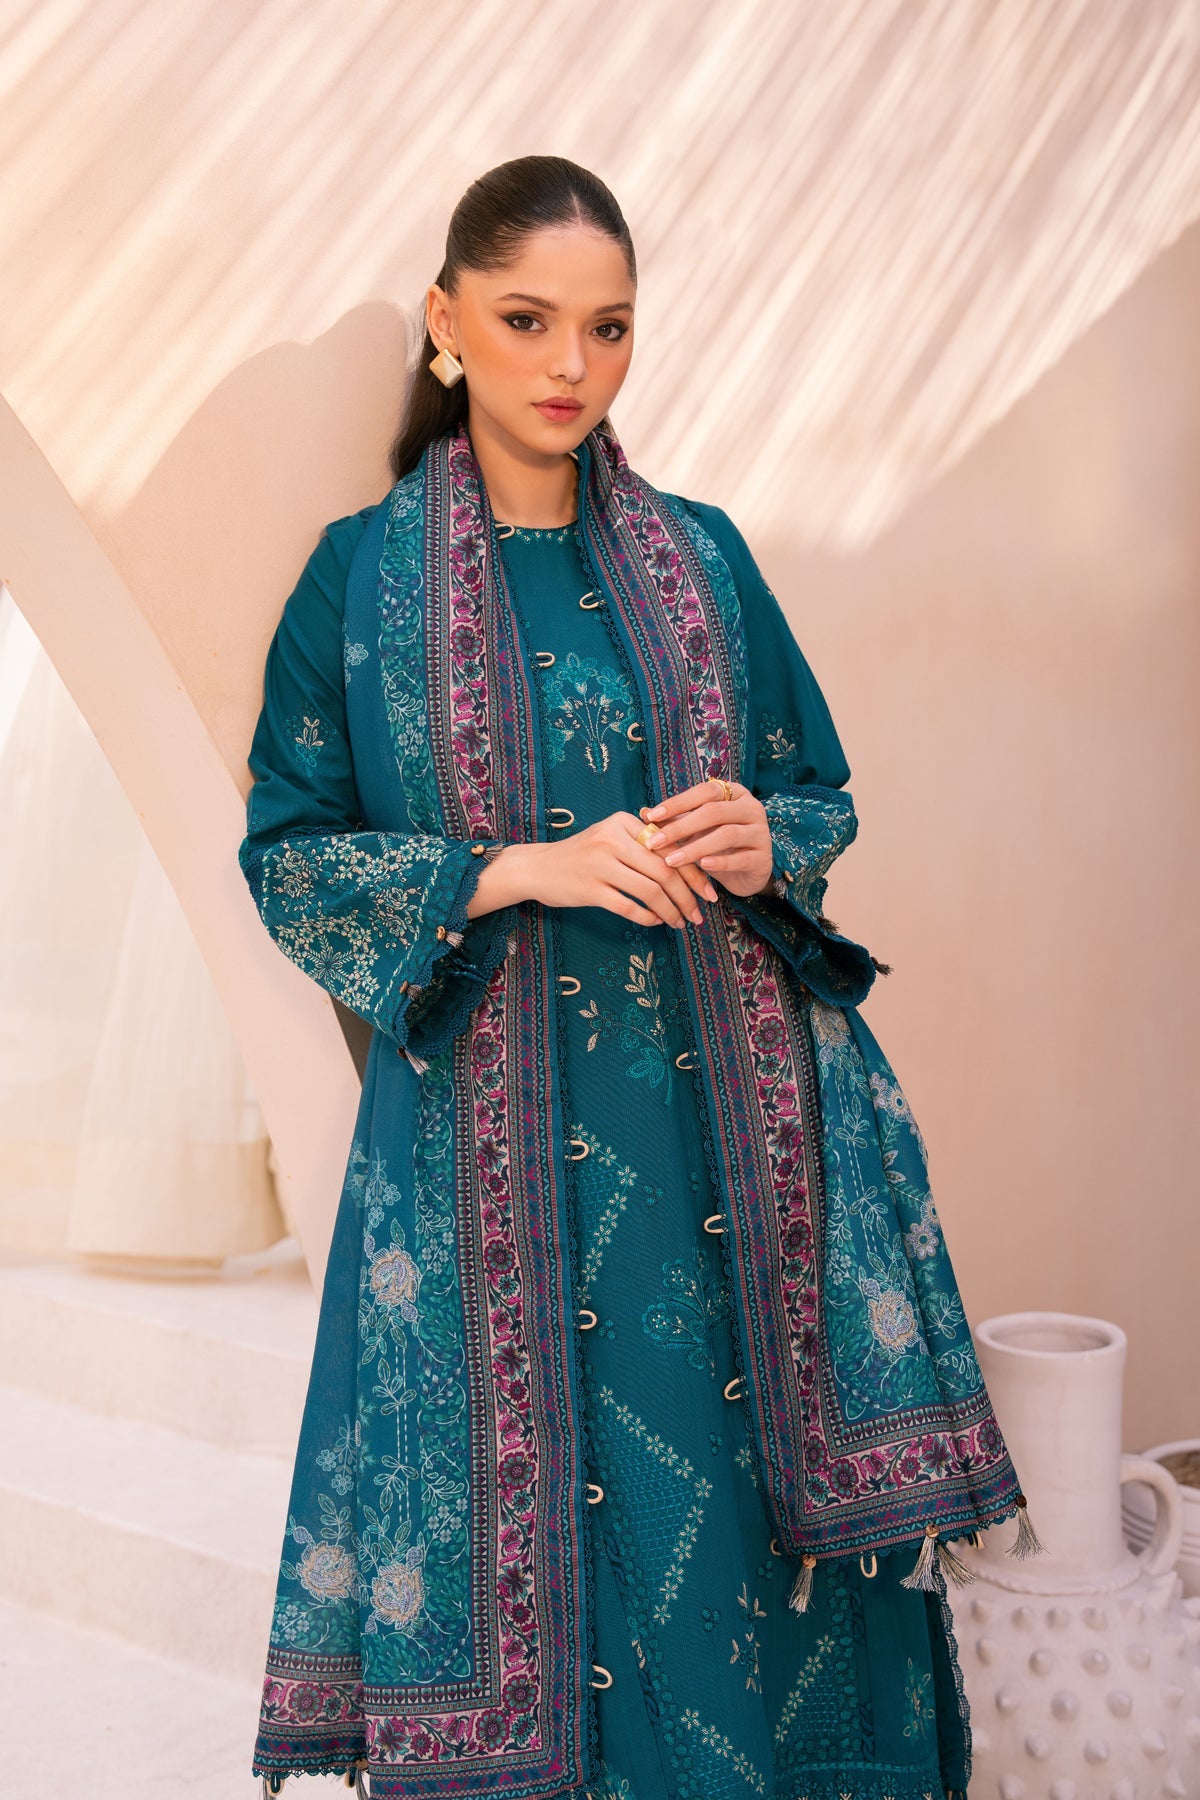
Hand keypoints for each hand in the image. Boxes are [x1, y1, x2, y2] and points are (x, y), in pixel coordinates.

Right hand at [506, 810, 723, 927]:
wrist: (537, 867)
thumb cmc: (581, 854)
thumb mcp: (611, 837)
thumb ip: (643, 843)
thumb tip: (689, 861)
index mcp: (623, 822)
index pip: (670, 848)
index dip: (695, 872)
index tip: (708, 892)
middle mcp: (613, 840)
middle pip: (664, 871)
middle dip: (688, 896)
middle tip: (699, 914)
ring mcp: (600, 865)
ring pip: (650, 891)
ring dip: (671, 911)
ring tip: (680, 922)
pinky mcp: (590, 890)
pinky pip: (629, 907)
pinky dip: (648, 917)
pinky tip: (656, 922)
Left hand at [639, 777, 773, 898]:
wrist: (748, 872)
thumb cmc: (718, 845)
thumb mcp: (696, 829)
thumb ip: (675, 819)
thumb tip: (642, 812)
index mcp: (734, 793)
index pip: (705, 791)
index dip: (678, 802)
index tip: (651, 816)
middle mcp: (751, 808)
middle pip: (714, 811)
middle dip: (680, 827)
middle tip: (654, 842)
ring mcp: (760, 832)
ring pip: (726, 834)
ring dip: (695, 847)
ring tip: (671, 860)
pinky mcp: (763, 858)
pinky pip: (740, 858)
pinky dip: (720, 862)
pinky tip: (701, 866)